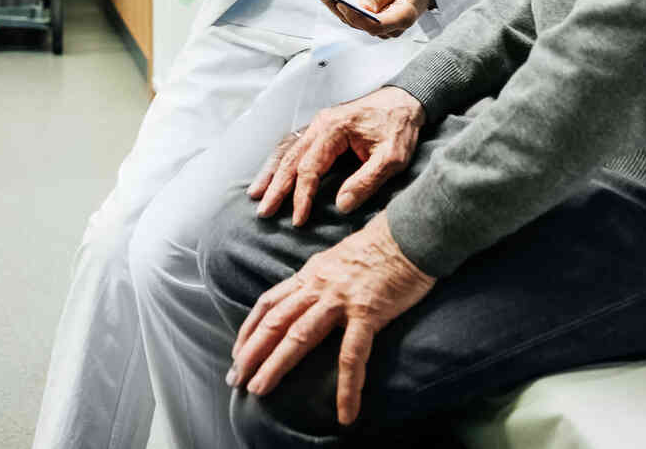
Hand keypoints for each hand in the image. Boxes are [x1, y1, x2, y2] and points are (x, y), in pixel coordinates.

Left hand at [228, 217, 436, 425]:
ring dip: (276, 365)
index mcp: (310, 274)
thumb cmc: (379, 246)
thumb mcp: (337, 259)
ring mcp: (341, 300)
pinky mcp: (368, 313)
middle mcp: (318, 286)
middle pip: (275, 322)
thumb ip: (320, 279)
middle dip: (251, 352)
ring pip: (299, 336)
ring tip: (260, 390)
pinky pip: (353, 355)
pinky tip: (346, 413)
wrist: (409, 233)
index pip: (269, 303)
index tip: (237, 352)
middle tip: (235, 378)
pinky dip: (348, 387)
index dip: (250, 329)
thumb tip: (306, 297)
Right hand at [251, 87, 422, 224]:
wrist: (405, 99)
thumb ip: (366, 181)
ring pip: (287, 149)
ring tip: (256, 193)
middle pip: (291, 159)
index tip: (298, 219)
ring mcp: (318, 124)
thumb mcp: (392, 158)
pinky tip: (271, 171)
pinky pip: (294, 144)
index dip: (302, 196)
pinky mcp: (322, 128)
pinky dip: (279, 159)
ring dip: (271, 172)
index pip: (309, 168)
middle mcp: (320, 125)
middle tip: (263, 211)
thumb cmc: (399, 127)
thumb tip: (341, 205)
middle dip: (276, 187)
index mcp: (333, 130)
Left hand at [312, 0, 432, 36]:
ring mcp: (383, 28)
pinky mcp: (374, 23)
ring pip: (353, 22)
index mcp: (404, 18)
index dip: (357, 17)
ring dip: (334, 7)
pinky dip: (338, 6)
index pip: (376, 26)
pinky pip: (354, 18)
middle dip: (339, 9)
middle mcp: (392, 29)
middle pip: (361, 25)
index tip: (342, 4)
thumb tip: (362, 8)